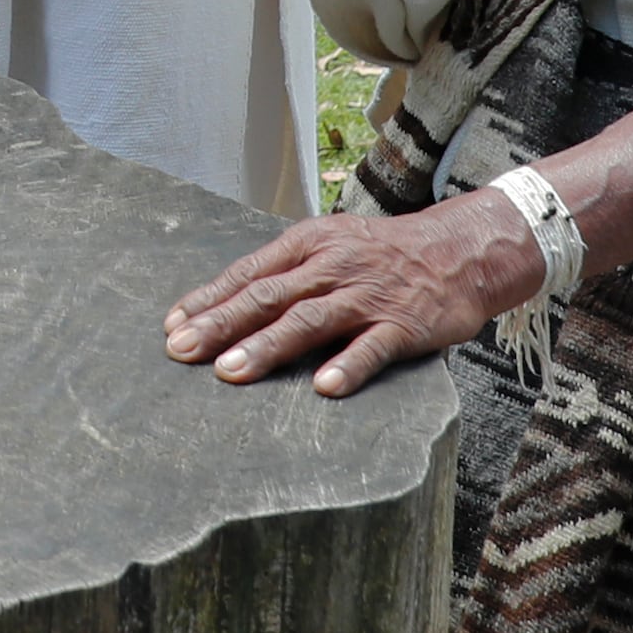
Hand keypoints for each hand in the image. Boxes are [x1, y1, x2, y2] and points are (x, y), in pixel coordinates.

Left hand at [163, 196, 541, 396]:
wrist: (459, 251)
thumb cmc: (382, 255)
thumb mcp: (329, 246)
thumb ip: (284, 275)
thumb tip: (225, 306)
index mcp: (309, 245)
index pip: (249, 273)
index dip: (209, 300)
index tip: (173, 326)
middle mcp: (333, 267)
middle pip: (269, 297)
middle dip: (221, 325)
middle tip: (182, 352)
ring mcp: (368, 296)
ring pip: (310, 321)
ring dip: (267, 347)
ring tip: (230, 373)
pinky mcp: (403, 324)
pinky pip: (373, 346)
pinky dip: (348, 365)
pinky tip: (324, 386)